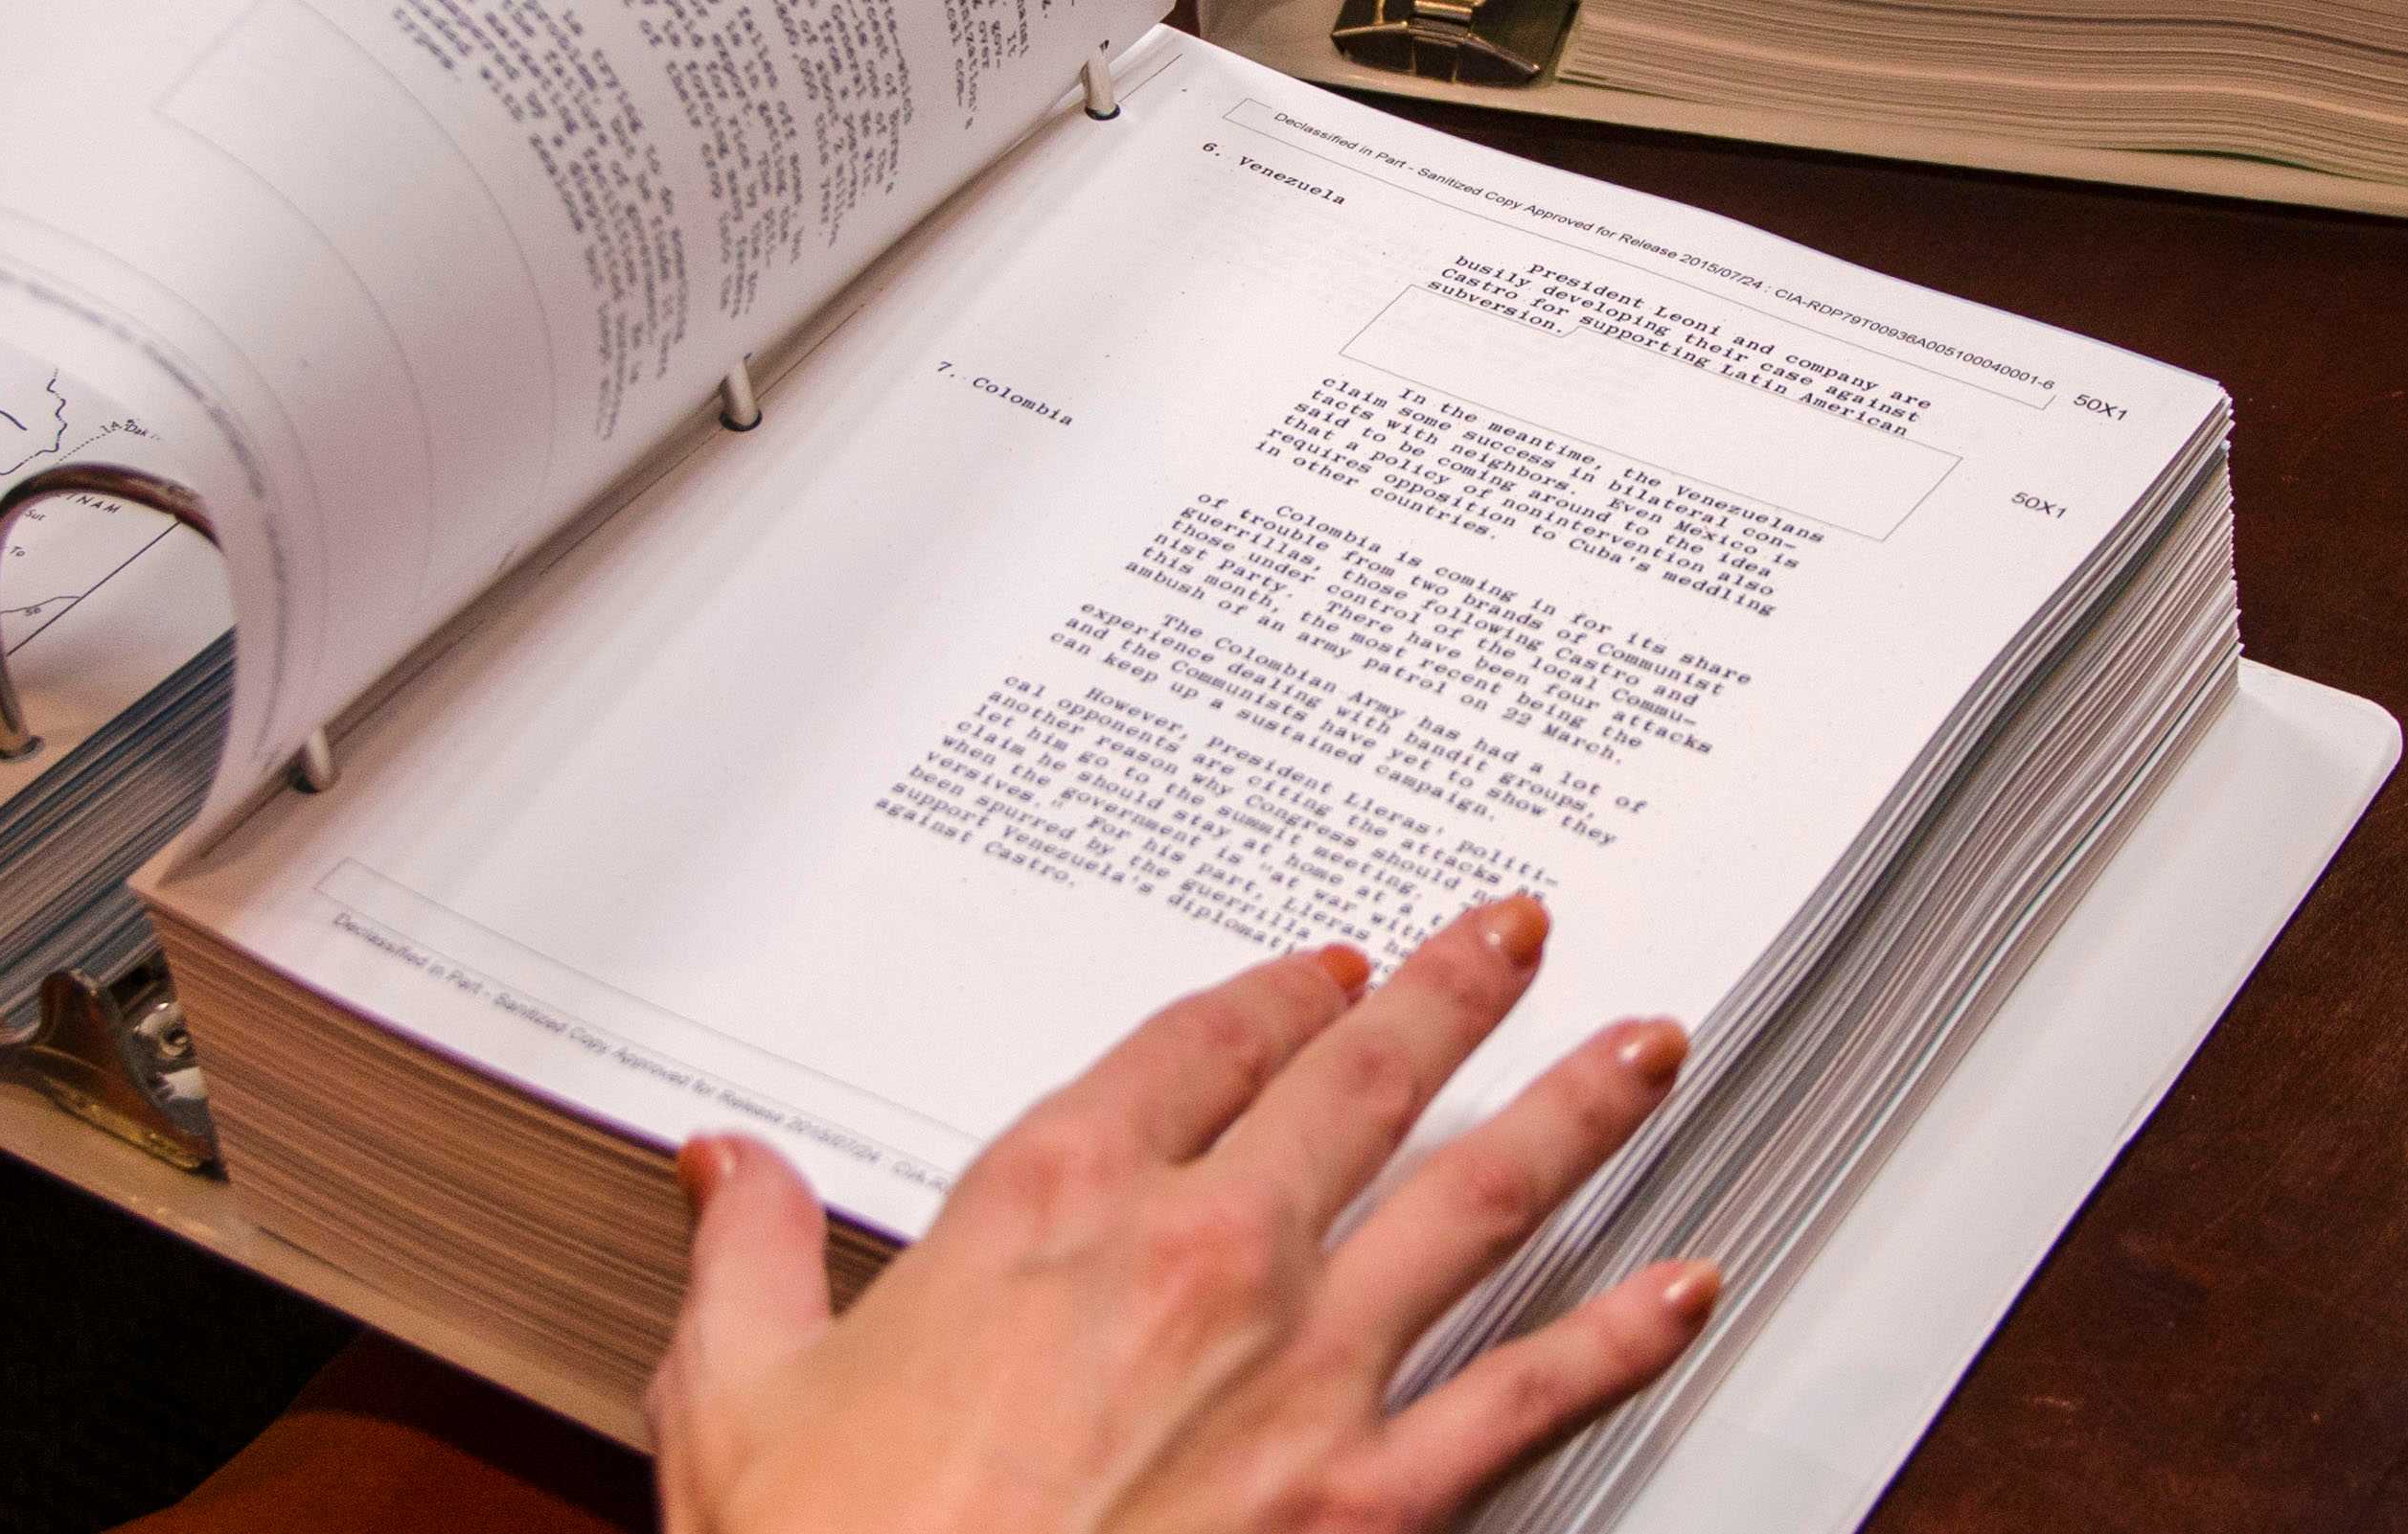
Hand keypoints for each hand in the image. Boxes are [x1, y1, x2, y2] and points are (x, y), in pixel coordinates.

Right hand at [651, 895, 1715, 1533]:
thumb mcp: (741, 1399)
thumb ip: (751, 1258)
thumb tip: (721, 1169)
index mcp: (1054, 1203)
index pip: (1190, 1046)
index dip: (1268, 995)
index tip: (1319, 968)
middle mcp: (1202, 1254)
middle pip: (1358, 1080)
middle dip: (1449, 995)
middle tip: (1513, 931)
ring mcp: (1304, 1369)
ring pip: (1478, 1195)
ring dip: (1575, 1107)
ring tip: (1645, 1045)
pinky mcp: (1370, 1497)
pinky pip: (1529, 1396)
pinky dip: (1621, 1338)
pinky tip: (1686, 1290)